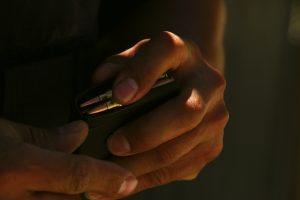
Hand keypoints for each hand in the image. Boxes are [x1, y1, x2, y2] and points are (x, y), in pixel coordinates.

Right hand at [0, 119, 136, 199]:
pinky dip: (64, 198)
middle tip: (119, 185)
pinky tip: (67, 191)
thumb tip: (79, 133)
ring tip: (100, 187)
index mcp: (16, 168)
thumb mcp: (6, 131)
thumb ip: (47, 136)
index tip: (128, 181)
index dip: (106, 179)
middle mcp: (14, 196)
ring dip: (84, 198)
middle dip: (101, 195)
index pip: (74, 175)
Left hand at [93, 31, 228, 194]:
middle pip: (186, 112)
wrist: (185, 84)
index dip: (143, 73)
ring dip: (142, 164)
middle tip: (113, 145)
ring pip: (181, 148)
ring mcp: (216, 117)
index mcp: (184, 52)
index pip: (168, 52)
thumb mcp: (132, 61)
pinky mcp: (212, 145)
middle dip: (146, 133)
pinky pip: (180, 168)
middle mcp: (209, 83)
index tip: (119, 95)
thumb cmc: (151, 74)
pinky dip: (150, 178)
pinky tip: (125, 181)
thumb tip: (101, 97)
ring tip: (110, 172)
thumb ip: (114, 70)